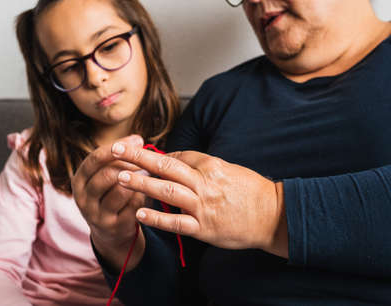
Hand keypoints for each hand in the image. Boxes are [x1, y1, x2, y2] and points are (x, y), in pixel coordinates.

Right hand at [71, 135, 146, 269]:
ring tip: (149, 173)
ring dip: (138, 180)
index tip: (138, 140)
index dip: (115, 148)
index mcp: (79, 180)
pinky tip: (148, 190)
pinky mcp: (113, 227)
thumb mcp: (106, 175)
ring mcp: (97, 215)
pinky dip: (142, 195)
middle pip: (106, 175)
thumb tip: (138, 139)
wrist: (110, 231)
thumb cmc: (110, 193)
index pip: (94, 159)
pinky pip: (133, 205)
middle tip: (146, 161)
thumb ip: (118, 157)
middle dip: (129, 165)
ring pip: (120, 191)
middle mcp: (83, 198)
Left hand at [111, 142, 287, 257]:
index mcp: (212, 165)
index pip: (178, 156)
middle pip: (166, 166)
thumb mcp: (230, 169)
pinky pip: (176, 222)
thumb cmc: (253, 191)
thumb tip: (182, 161)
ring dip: (142, 184)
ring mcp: (203, 206)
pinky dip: (156, 218)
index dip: (158, 156)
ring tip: (121, 178)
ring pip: (167, 191)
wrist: (273, 216)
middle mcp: (204, 183)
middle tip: (117, 150)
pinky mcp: (204, 228)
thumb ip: (205, 166)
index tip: (144, 158)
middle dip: (138, 157)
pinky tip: (139, 213)